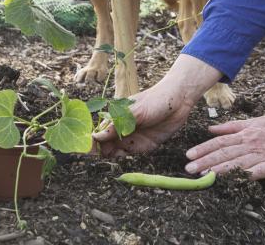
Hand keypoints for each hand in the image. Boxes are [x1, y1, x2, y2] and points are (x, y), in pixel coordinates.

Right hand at [93, 54, 221, 156]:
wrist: (179, 101)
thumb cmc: (155, 100)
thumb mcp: (136, 112)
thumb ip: (118, 125)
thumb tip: (96, 137)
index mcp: (115, 118)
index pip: (98, 133)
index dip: (90, 143)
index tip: (85, 152)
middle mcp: (120, 130)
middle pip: (103, 146)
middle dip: (97, 153)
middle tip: (94, 160)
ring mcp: (131, 139)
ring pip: (114, 153)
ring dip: (109, 158)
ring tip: (105, 163)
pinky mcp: (143, 146)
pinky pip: (129, 156)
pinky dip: (123, 160)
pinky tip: (120, 162)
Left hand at [184, 103, 264, 179]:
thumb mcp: (253, 122)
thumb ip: (232, 127)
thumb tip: (211, 129)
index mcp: (245, 134)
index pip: (220, 142)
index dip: (203, 149)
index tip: (189, 155)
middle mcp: (250, 143)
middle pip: (224, 152)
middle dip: (205, 160)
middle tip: (189, 168)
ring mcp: (262, 153)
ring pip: (237, 162)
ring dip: (220, 169)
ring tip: (204, 175)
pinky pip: (259, 170)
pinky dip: (247, 174)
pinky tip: (236, 180)